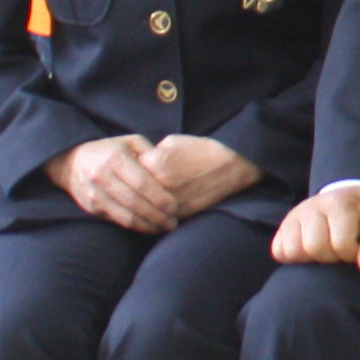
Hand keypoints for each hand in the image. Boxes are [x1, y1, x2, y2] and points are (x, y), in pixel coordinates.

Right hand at [54, 134, 174, 233]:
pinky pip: (117, 220)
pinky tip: (149, 227)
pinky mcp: (92, 207)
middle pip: (135, 202)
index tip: (174, 206)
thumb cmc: (110, 150)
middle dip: (157, 215)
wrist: (72, 163)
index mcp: (115, 158)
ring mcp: (95, 194)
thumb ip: (150, 152)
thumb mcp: (130, 142)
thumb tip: (170, 168)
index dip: (159, 197)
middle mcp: (102, 177)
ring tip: (165, 227)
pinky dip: (135, 226)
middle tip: (173, 222)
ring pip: (125, 216)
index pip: (141, 183)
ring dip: (148, 225)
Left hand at [139, 134, 261, 221]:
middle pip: (132, 192)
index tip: (127, 172)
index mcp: (155, 163)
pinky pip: (160, 218)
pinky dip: (156, 216)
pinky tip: (154, 212)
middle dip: (130, 191)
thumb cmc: (202, 150)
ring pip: (144, 209)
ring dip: (141, 207)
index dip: (127, 172)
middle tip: (129, 190)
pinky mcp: (181, 213)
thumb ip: (152, 153)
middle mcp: (160, 184)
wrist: (232, 166)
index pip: (127, 171)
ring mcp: (170, 201)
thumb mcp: (173, 141)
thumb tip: (139, 163)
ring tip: (141, 203)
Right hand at [272, 181, 359, 270]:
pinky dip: (293, 257)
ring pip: (293, 250)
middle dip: (330, 257)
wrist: (348, 197)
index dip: (350, 254)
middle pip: (313, 247)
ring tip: (324, 250)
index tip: (355, 249)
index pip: (340, 243)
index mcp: (339, 204)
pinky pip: (278, 252)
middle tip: (338, 250)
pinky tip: (309, 252)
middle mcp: (312, 206)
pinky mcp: (282, 227)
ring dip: (310, 258)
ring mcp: (294, 216)